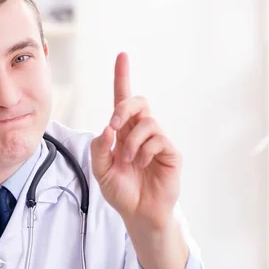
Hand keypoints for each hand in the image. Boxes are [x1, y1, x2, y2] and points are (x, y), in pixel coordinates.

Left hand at [90, 52, 180, 229]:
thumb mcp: (100, 170)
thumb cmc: (121, 191)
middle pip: (137, 102)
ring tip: (128, 160)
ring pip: (146, 122)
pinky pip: (158, 139)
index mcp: (122, 133)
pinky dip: (145, 151)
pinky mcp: (170, 152)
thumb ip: (99, 148)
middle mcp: (140, 132)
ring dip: (131, 141)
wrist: (138, 213)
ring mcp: (157, 141)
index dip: (122, 78)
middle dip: (124, 107)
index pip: (122, 100)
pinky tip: (142, 164)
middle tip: (115, 124)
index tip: (122, 56)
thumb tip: (108, 127)